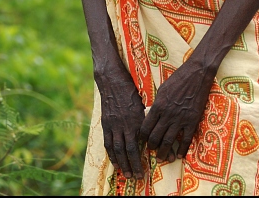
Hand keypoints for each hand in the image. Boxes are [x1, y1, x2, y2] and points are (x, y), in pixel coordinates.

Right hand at [96, 65, 144, 179]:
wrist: (112, 80)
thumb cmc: (130, 89)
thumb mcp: (142, 103)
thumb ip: (145, 119)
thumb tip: (153, 132)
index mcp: (136, 119)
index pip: (140, 144)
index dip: (143, 158)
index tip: (149, 168)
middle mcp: (124, 124)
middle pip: (129, 150)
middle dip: (133, 165)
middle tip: (138, 177)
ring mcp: (113, 125)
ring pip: (117, 149)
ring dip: (123, 163)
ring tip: (127, 174)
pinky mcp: (105, 123)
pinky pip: (108, 142)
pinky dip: (111, 155)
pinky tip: (115, 163)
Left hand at [139, 59, 214, 163]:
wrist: (196, 75)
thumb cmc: (178, 79)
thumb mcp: (162, 89)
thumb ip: (157, 104)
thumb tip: (152, 115)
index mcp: (158, 106)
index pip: (146, 126)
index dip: (142, 136)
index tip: (142, 141)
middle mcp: (167, 115)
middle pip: (156, 136)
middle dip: (152, 146)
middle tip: (151, 151)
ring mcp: (180, 119)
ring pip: (169, 141)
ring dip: (164, 152)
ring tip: (162, 159)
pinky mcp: (192, 121)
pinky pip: (186, 139)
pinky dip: (182, 149)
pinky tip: (179, 154)